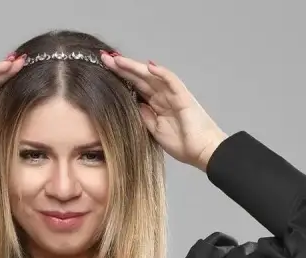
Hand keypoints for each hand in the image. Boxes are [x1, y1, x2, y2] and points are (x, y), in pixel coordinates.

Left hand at [100, 52, 227, 170]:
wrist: (202, 152)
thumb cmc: (183, 144)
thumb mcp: (155, 131)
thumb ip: (145, 116)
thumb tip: (135, 104)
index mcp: (156, 104)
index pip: (135, 86)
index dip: (121, 77)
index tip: (103, 70)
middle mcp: (163, 96)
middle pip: (140, 78)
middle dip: (122, 67)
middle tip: (104, 57)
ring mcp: (173, 95)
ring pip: (152, 76)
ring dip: (135, 66)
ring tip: (118, 59)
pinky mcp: (183, 97)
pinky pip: (172, 81)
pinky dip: (161, 73)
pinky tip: (148, 65)